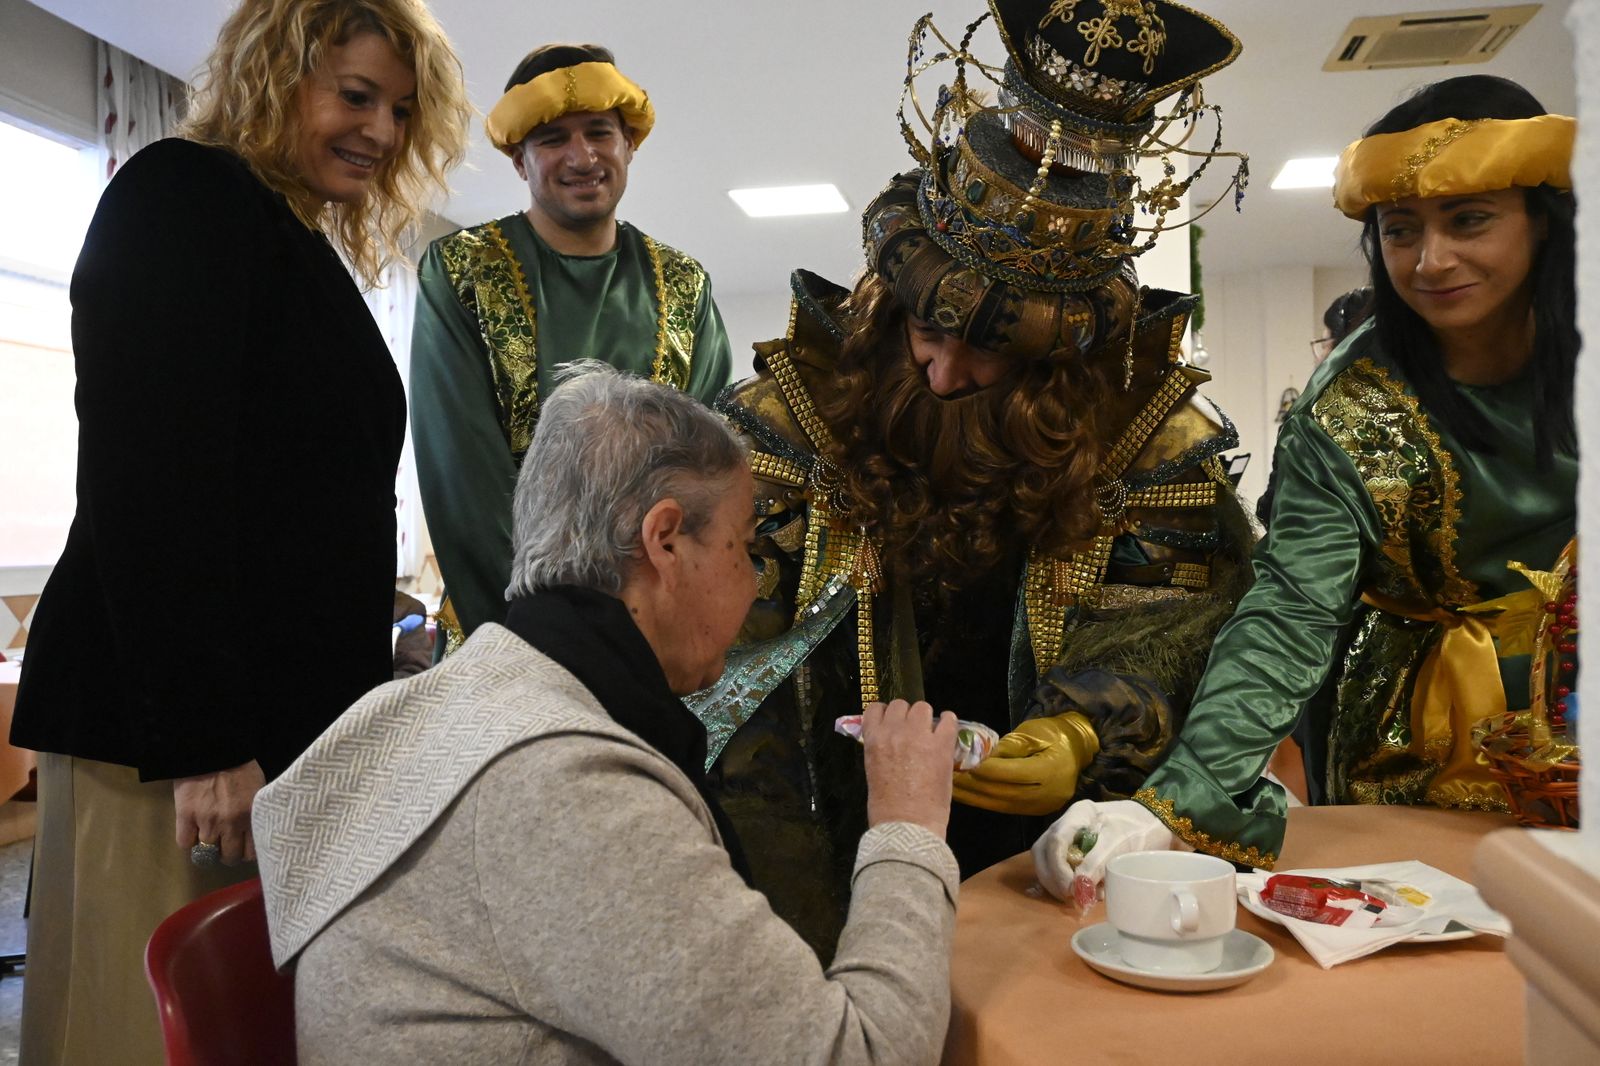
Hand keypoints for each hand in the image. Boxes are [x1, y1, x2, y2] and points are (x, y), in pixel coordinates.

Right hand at [174, 760, 265, 865]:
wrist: (213, 749)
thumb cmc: (240, 766)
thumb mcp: (257, 789)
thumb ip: (254, 812)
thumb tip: (253, 831)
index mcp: (251, 815)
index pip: (250, 852)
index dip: (244, 853)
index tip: (242, 849)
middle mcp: (231, 823)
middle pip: (229, 857)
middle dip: (227, 854)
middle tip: (224, 846)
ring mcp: (207, 821)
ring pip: (206, 854)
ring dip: (207, 850)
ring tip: (208, 840)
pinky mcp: (185, 816)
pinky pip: (184, 843)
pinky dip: (187, 841)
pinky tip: (192, 832)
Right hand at [861, 699, 958, 837]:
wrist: (907, 825)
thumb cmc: (885, 808)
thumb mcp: (873, 772)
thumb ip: (880, 750)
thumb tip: (890, 744)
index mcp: (873, 740)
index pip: (875, 709)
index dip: (885, 714)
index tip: (892, 722)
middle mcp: (894, 731)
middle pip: (901, 705)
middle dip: (907, 716)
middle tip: (913, 731)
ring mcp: (919, 736)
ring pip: (923, 708)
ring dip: (926, 718)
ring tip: (931, 732)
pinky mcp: (942, 745)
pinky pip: (948, 720)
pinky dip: (948, 723)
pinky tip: (947, 732)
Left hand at [951, 711, 1099, 815]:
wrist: (1078, 749)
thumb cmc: (1055, 734)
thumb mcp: (1034, 733)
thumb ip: (1010, 746)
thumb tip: (983, 756)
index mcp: (1048, 770)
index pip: (1009, 773)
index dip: (984, 769)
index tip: (961, 762)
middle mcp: (1044, 793)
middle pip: (1001, 792)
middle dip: (972, 785)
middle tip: (948, 776)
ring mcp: (1039, 805)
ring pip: (999, 803)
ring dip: (973, 796)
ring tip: (950, 787)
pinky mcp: (1033, 810)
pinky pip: (1003, 807)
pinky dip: (983, 801)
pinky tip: (967, 794)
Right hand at [1032, 798, 1173, 906]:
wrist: (1161, 825)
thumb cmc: (1142, 829)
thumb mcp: (1120, 844)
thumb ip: (1097, 864)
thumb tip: (1077, 889)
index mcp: (1078, 814)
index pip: (1054, 841)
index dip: (1057, 868)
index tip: (1071, 889)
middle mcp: (1069, 823)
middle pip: (1043, 851)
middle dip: (1052, 877)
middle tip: (1070, 896)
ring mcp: (1071, 836)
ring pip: (1048, 859)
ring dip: (1057, 881)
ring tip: (1079, 895)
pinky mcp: (1078, 849)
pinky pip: (1062, 866)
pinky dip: (1069, 882)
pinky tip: (1087, 891)